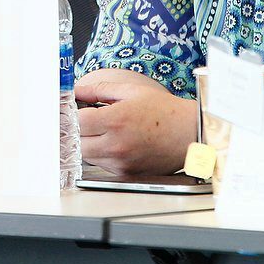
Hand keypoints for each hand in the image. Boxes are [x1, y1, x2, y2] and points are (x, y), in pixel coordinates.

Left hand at [76, 69, 197, 174]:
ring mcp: (121, 162)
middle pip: (78, 142)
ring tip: (106, 132)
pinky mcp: (126, 173)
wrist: (189, 134)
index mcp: (116, 120)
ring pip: (88, 156)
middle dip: (79, 131)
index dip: (74, 115)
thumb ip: (99, 90)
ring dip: (89, 144)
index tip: (77, 110)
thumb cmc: (164, 112)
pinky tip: (117, 144)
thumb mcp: (131, 92)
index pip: (78, 121)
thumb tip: (78, 91)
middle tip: (88, 123)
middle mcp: (116, 144)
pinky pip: (103, 166)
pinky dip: (103, 155)